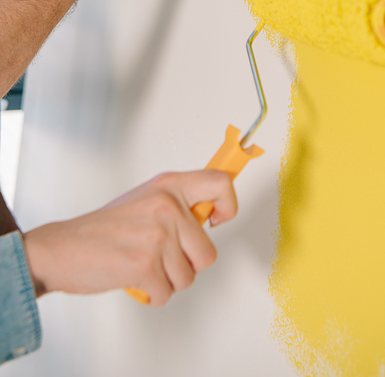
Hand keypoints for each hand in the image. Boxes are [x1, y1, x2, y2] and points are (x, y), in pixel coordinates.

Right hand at [23, 170, 236, 307]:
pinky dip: (152, 294)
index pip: (221, 183)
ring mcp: (156, 235)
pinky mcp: (144, 264)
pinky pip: (167, 292)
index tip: (218, 220)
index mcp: (169, 185)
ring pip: (188, 276)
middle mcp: (167, 205)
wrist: (63, 247)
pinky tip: (134, 277)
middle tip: (162, 256)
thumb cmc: (106, 228)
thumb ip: (179, 203)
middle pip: (208, 252)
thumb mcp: (147, 199)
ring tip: (144, 264)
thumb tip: (213, 212)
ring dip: (167, 280)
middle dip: (187, 264)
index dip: (229, 205)